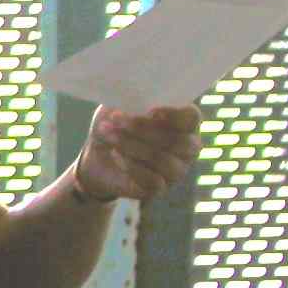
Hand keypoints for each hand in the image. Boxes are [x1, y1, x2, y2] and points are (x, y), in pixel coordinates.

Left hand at [74, 103, 199, 203]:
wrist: (96, 158)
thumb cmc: (113, 127)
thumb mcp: (115, 109)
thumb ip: (127, 102)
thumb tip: (133, 99)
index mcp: (183, 123)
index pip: (192, 117)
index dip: (175, 114)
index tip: (151, 111)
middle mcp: (187, 148)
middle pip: (180, 142)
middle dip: (145, 130)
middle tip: (116, 119)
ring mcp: (177, 170)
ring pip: (165, 161)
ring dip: (132, 146)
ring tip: (109, 135)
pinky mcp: (160, 189)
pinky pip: (153, 180)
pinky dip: (131, 166)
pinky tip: (115, 155)